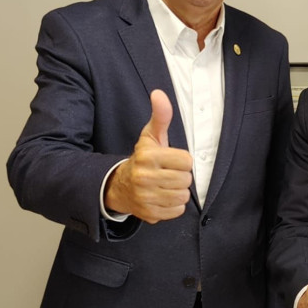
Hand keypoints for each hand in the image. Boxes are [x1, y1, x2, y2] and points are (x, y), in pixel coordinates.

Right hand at [104, 90, 192, 222]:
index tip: (171, 160)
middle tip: (168, 174)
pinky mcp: (149, 214)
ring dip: (178, 191)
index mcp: (148, 157)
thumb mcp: (150, 136)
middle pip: (186, 180)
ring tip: (165, 185)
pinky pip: (177, 211)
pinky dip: (173, 206)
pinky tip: (162, 197)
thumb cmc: (143, 159)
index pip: (186, 161)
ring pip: (182, 196)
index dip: (182, 161)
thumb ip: (160, 116)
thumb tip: (159, 93)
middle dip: (181, 177)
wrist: (120, 186)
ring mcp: (145, 198)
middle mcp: (144, 178)